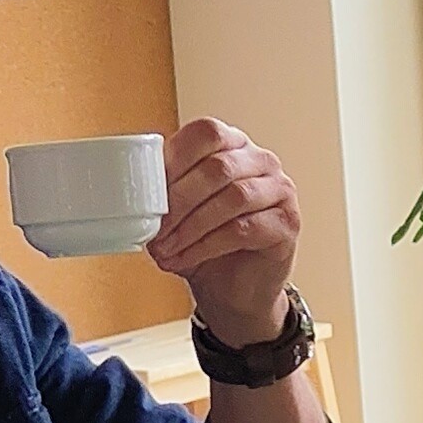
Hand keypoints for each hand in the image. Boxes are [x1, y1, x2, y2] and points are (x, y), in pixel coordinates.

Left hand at [151, 117, 301, 345]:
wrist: (234, 289)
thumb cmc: (205, 243)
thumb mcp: (176, 212)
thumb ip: (163, 193)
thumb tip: (134, 196)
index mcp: (232, 144)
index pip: (206, 133)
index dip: (175, 159)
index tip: (149, 191)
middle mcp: (260, 161)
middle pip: (218, 168)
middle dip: (179, 201)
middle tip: (156, 228)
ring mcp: (280, 189)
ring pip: (233, 198)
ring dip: (192, 226)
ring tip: (168, 248)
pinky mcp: (287, 223)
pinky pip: (244, 229)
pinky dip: (208, 245)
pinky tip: (188, 258)